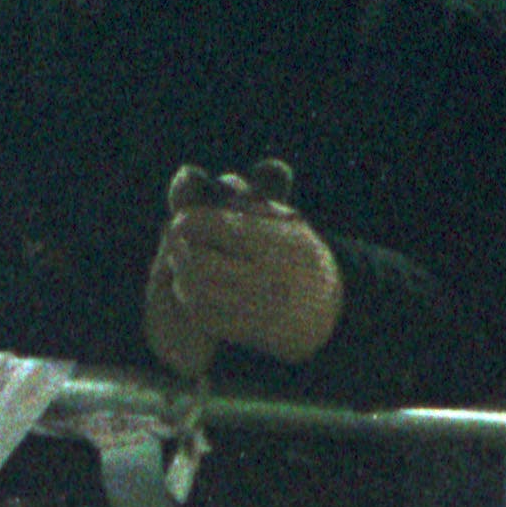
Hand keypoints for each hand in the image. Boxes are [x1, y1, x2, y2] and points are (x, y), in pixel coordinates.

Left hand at [143, 162, 343, 374]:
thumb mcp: (279, 217)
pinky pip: (206, 318)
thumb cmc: (293, 251)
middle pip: (200, 263)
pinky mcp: (252, 333)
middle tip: (174, 243)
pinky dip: (190, 302)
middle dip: (178, 250)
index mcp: (275, 242)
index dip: (188, 221)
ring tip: (179, 266)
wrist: (330, 308)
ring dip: (181, 276)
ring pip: (199, 292)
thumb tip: (188, 173)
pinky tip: (191, 291)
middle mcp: (269, 277)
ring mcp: (261, 308)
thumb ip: (239, 194)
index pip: (217, 227)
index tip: (181, 218)